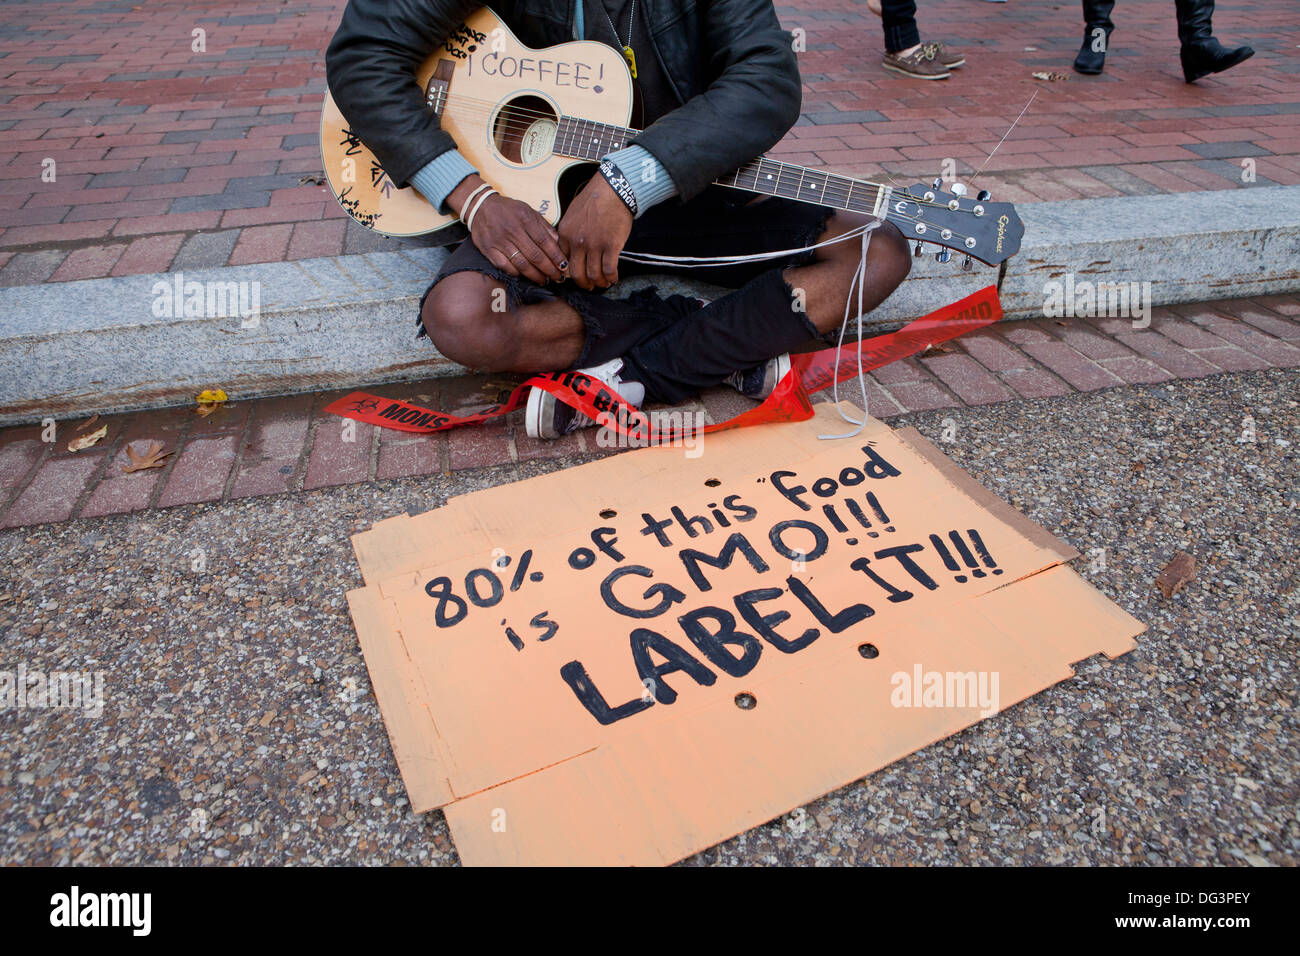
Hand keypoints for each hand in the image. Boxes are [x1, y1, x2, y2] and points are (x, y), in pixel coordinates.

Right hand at [451, 175, 566, 283]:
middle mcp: (513, 230)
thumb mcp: (529, 211)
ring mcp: (500, 241)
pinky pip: (505, 267)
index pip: (545, 242)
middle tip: (558, 278)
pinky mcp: (489, 250)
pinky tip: (525, 276)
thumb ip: (544, 226)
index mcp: (525, 219)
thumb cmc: (509, 210)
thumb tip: (559, 242)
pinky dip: (517, 274)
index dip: (556, 256)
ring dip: (535, 275)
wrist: (481, 207)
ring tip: (544, 280)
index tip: (564, 266)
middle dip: (549, 270)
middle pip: (535, 256)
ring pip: (521, 264)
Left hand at [558, 174, 633, 289]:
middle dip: (583, 284)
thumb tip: (571, 249)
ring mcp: (594, 245)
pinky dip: (611, 278)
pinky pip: (609, 270)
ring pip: (593, 275)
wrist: (613, 190)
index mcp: (566, 234)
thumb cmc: (595, 199)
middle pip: (576, 273)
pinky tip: (614, 279)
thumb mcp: (573, 214)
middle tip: (589, 286)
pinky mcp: (611, 246)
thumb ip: (570, 232)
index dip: (569, 273)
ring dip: (599, 283)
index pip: (563, 261)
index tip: (576, 276)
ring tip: (603, 283)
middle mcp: (577, 242)